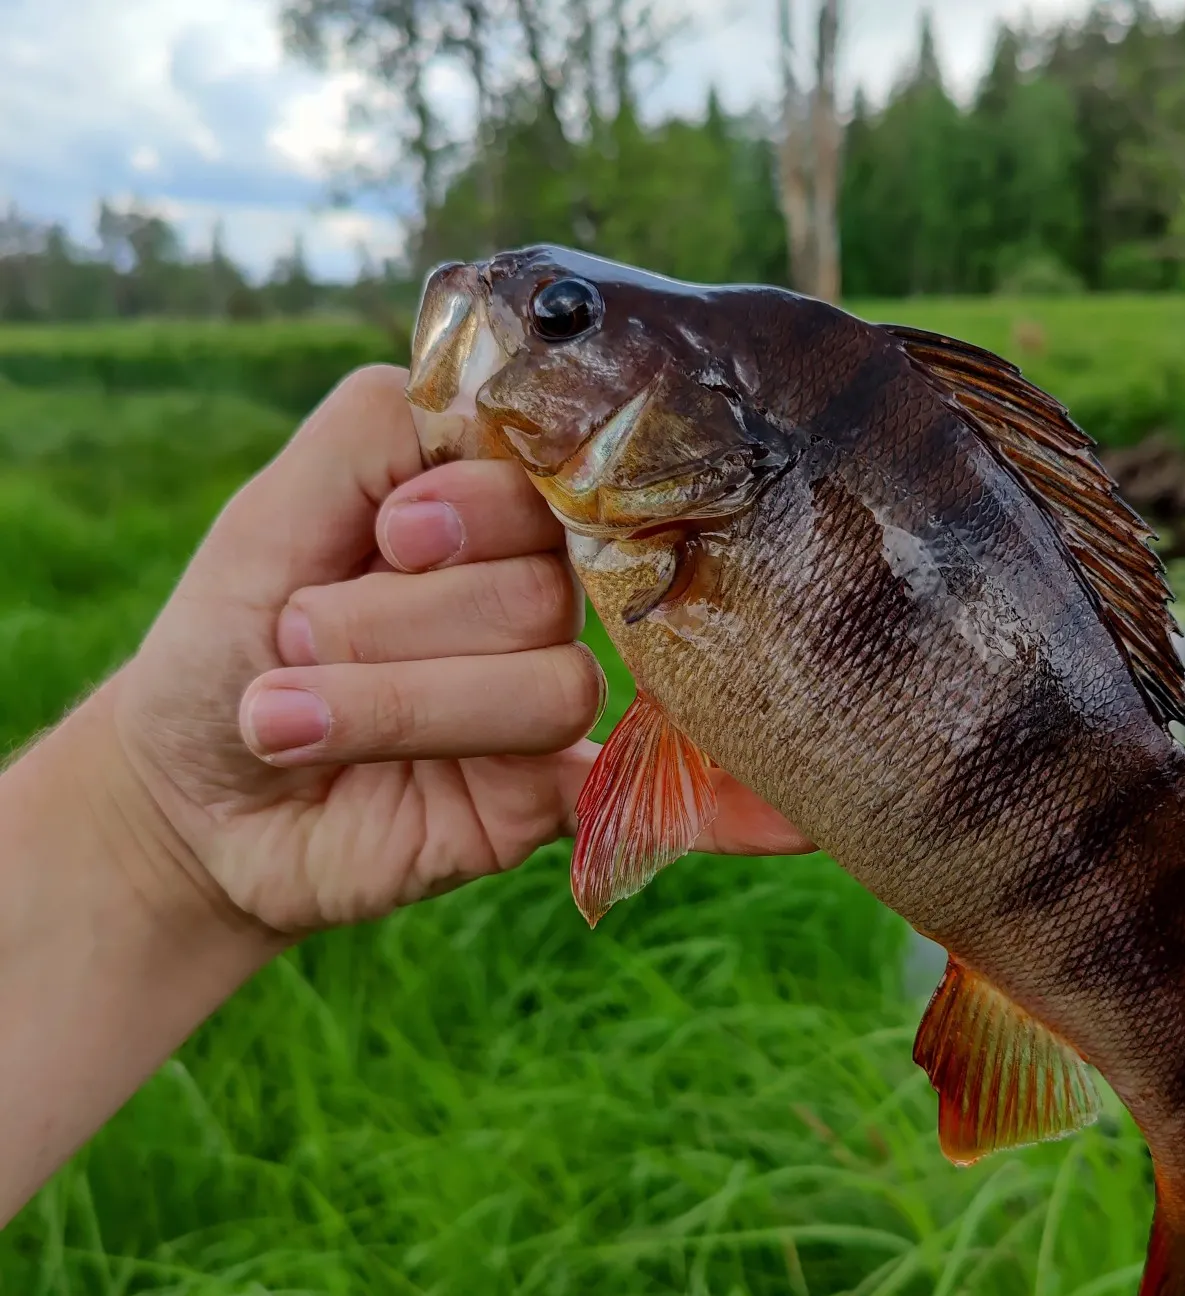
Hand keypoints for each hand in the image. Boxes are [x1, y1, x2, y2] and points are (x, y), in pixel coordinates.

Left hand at [104, 364, 811, 936]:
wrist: (191, 800)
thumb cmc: (221, 639)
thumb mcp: (274, 512)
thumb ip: (382, 431)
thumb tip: (503, 383)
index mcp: (482, 512)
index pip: (550, 478)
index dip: (479, 509)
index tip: (389, 542)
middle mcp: (533, 594)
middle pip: (545, 588)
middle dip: (401, 621)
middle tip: (295, 641)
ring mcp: (546, 700)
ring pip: (555, 685)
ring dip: (406, 704)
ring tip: (288, 721)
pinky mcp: (549, 798)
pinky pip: (654, 801)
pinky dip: (722, 813)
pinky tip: (795, 824)